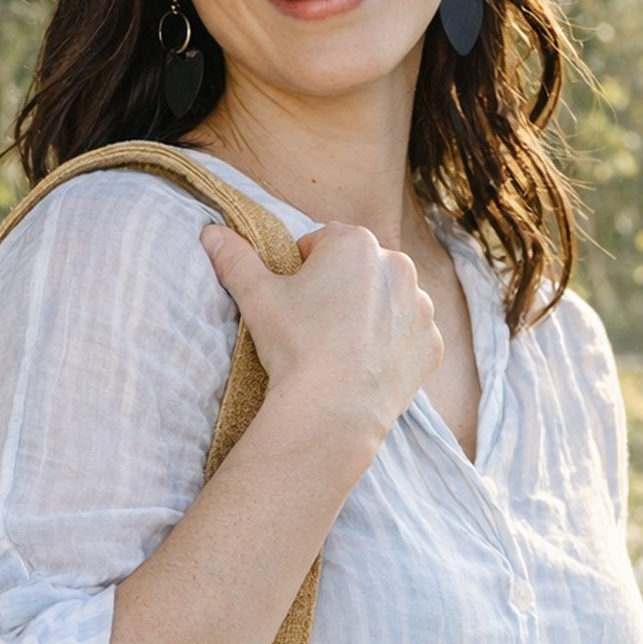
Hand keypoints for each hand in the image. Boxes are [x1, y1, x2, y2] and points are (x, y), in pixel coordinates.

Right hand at [200, 219, 442, 440]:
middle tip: (314, 327)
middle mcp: (398, 264)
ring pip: (387, 301)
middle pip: (359, 270)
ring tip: (340, 348)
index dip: (302, 272)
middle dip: (340, 289)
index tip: (294, 302)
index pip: (322, 244)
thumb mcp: (256, 297)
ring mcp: (421, 306)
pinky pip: (408, 336)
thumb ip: (235, 259)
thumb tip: (210, 233)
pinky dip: (391, 347)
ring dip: (369, 315)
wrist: (333, 410)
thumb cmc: (295, 347)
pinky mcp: (431, 343)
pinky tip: (365, 366)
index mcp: (356, 242)